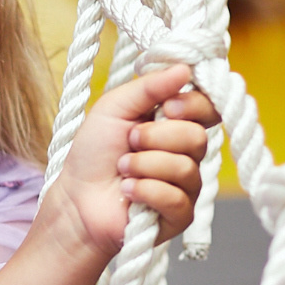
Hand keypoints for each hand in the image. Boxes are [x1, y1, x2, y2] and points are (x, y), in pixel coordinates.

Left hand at [44, 64, 219, 263]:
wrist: (76, 199)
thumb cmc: (93, 153)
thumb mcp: (114, 108)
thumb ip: (149, 87)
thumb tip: (185, 68)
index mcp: (176, 124)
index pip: (209, 109)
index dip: (193, 105)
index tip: (167, 106)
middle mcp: (187, 153)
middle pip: (197, 137)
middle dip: (154, 138)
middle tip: (129, 142)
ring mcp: (186, 186)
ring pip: (185, 168)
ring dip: (143, 165)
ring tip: (122, 170)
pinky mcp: (180, 216)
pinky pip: (177, 198)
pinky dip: (145, 190)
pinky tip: (127, 190)